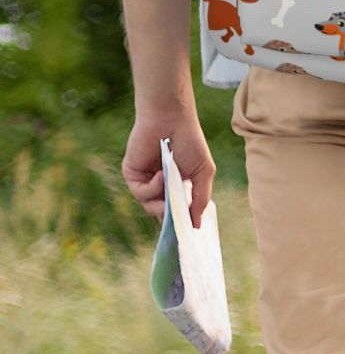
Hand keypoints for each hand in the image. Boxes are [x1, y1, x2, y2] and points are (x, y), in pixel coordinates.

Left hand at [122, 109, 214, 229]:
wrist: (171, 119)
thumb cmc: (191, 142)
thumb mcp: (203, 172)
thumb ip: (201, 199)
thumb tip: (197, 225)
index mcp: (178, 185)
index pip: (177, 211)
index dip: (180, 222)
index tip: (187, 234)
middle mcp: (160, 186)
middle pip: (162, 214)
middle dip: (170, 218)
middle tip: (178, 220)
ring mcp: (146, 181)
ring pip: (150, 206)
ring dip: (161, 201)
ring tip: (171, 185)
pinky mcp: (132, 176)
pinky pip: (140, 193)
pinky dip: (152, 188)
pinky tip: (161, 174)